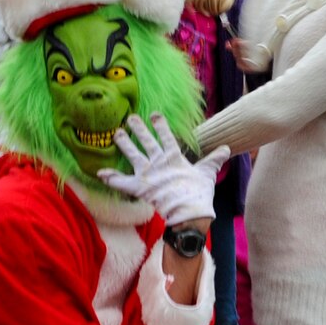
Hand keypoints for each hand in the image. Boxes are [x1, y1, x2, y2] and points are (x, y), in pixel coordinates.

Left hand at [101, 114, 228, 226]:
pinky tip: (100, 173)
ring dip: (124, 144)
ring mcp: (147, 174)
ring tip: (116, 134)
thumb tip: (225, 149)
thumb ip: (213, 159)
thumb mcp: (207, 173)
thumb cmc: (199, 192)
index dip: (160, 125)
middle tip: (130, 118)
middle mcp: (158, 162)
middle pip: (146, 142)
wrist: (189, 209)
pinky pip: (122, 183)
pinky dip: (111, 178)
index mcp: (173, 157)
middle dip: (138, 129)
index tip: (154, 115)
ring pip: (133, 155)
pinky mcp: (139, 187)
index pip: (166, 136)